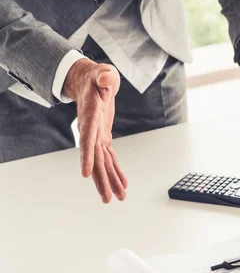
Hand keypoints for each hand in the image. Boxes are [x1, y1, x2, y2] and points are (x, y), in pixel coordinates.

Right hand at [64, 59, 127, 202]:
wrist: (90, 82)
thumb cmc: (98, 77)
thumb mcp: (103, 73)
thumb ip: (104, 76)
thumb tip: (105, 80)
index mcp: (90, 116)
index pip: (87, 138)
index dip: (86, 156)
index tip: (85, 174)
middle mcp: (90, 130)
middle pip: (95, 158)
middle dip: (101, 180)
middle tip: (108, 199)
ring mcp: (96, 135)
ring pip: (102, 163)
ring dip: (110, 181)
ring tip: (117, 198)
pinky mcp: (103, 137)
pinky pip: (109, 158)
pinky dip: (116, 171)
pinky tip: (122, 185)